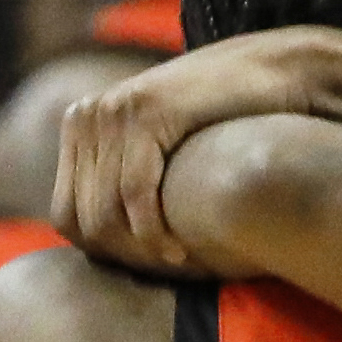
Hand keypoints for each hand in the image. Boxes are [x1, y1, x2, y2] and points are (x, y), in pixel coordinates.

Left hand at [53, 33, 341, 272]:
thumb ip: (123, 177)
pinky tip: (180, 250)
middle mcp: (86, 115)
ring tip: (177, 261)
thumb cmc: (224, 126)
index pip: (64, 214)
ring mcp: (112, 110)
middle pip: (79, 219)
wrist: (276, 73)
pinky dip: (155, 232)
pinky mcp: (145, 112)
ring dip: (140, 250)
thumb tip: (96, 239)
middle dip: (121, 255)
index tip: (144, 265)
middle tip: (163, 268)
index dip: (101, 251)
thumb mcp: (160, 150)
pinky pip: (135, 194)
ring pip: (104, 213)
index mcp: (80, 123)